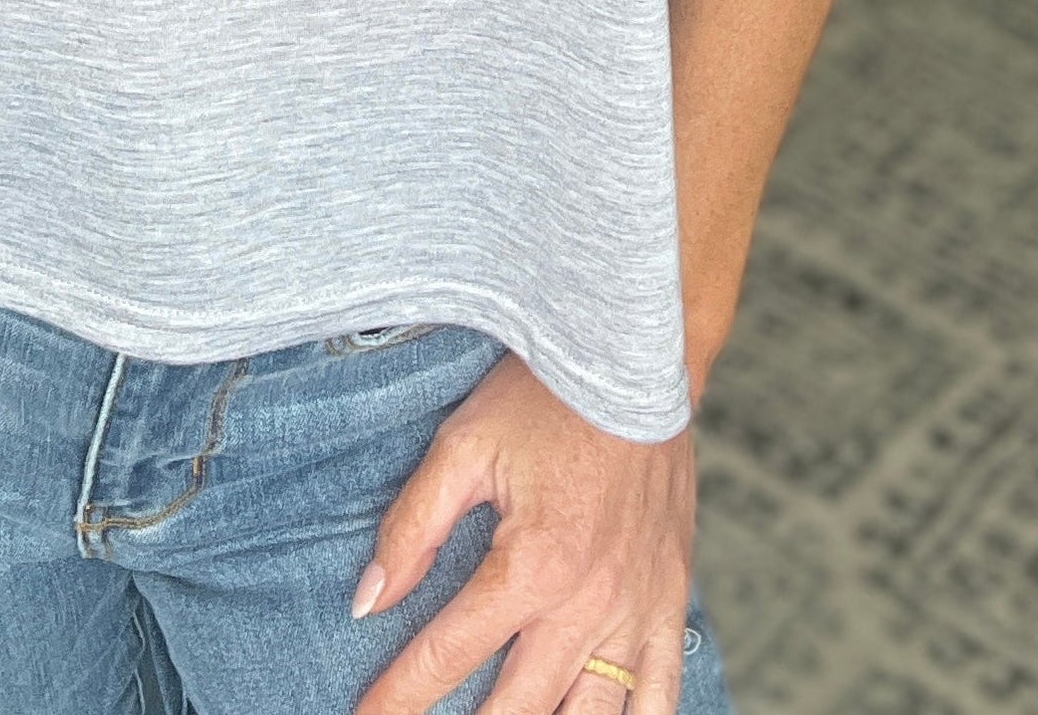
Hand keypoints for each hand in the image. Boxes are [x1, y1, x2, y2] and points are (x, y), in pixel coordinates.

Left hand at [348, 351, 695, 712]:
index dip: (397, 698)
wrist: (632, 358)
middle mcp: (588, 604)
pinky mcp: (671, 602)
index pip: (446, 656)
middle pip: (515, 709)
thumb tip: (367, 601)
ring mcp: (636, 611)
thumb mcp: (462, 445)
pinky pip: (660, 694)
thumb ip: (412, 528)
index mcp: (531, 566)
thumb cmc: (545, 396)